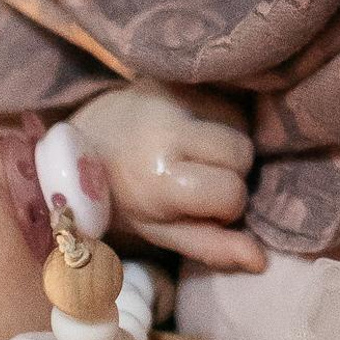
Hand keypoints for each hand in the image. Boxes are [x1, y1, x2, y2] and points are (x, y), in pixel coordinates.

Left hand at [73, 78, 264, 271]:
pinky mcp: (175, 77)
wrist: (78, 144)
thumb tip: (261, 261)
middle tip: (201, 177)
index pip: (232, 192)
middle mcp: (167, 131)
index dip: (226, 205)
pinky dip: (221, 118)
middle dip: (232, 169)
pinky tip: (193, 128)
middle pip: (242, 151)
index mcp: (160, 178)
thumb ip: (210, 246)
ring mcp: (171, 96)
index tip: (203, 206)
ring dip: (229, 140)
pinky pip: (225, 99)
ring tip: (196, 152)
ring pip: (240, 121)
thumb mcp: (159, 232)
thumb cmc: (121, 199)